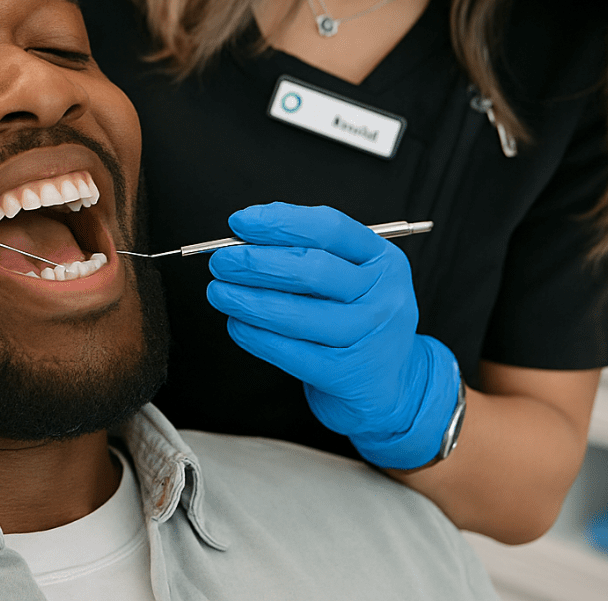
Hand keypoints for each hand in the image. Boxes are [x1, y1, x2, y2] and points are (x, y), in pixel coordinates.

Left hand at [206, 202, 459, 468]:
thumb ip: (309, 250)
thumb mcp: (352, 276)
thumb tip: (248, 232)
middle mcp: (383, 296)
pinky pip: (289, 351)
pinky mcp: (346, 375)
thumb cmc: (356, 318)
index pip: (330, 229)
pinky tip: (236, 323)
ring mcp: (367, 337)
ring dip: (246, 299)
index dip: (280, 222)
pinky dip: (254, 335)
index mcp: (383, 260)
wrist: (389, 385)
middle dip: (256, 262)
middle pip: (312, 270)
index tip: (241, 222)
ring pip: (296, 313)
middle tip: (221, 262)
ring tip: (218, 291)